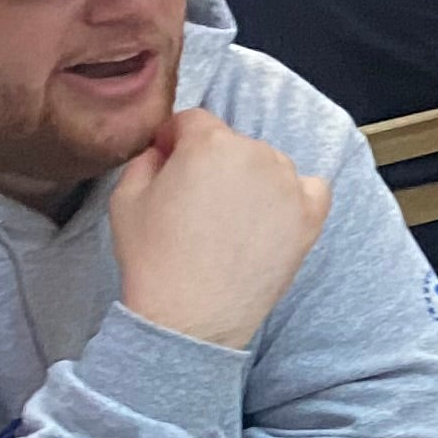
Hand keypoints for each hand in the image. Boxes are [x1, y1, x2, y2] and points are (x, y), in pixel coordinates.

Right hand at [109, 108, 328, 350]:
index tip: (168, 161)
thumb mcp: (125, 197)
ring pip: (267, 165)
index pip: (194, 121)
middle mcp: (258, 153)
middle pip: (231, 144)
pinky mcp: (311, 214)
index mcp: (211, 143)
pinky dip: (292, 197)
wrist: (189, 315)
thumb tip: (166, 146)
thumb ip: (146, 157)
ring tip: (226, 222)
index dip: (176, 139)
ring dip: (249, 180)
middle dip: (211, 163)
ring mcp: (290, 183)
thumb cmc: (153, 257)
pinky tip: (268, 220)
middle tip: (193, 203)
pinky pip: (308, 188)